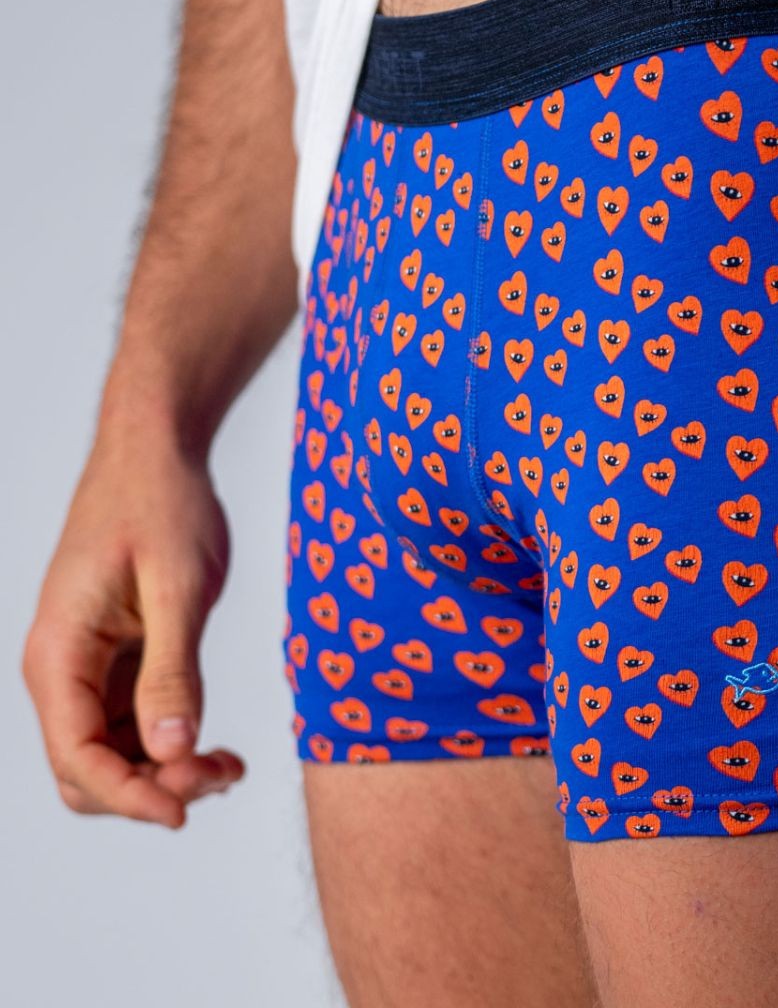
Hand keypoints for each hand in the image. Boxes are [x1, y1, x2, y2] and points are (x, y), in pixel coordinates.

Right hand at [23, 427, 244, 826]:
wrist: (157, 454)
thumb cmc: (162, 504)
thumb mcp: (178, 586)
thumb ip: (173, 669)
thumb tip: (171, 750)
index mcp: (60, 654)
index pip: (76, 758)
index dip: (129, 797)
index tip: (187, 808)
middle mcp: (65, 669)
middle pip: (88, 770)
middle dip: (149, 790)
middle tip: (222, 775)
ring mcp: (90, 667)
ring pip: (114, 754)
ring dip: (164, 773)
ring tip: (230, 766)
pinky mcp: (120, 659)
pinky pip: (135, 723)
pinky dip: (171, 744)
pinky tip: (218, 747)